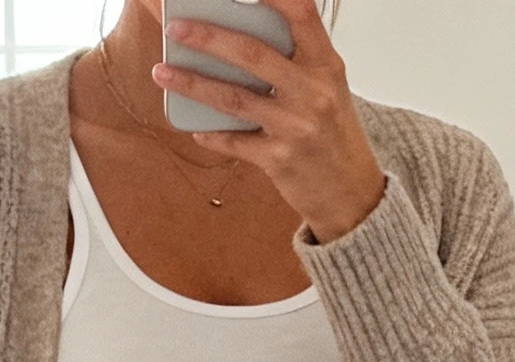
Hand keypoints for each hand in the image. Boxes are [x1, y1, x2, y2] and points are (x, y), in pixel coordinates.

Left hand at [153, 0, 385, 244]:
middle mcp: (312, 91)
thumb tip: (240, 37)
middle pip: (252, 54)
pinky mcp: (280, 159)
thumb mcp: (327, 86)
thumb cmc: (333, 132)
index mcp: (325, 64)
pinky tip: (194, 128)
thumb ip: (296, 59)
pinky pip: (235, 142)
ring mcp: (295, 126)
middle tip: (176, 28)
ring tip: (163, 72)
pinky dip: (211, 134)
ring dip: (193, 84)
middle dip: (208, 37)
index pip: (300, 13)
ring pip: (235, 99)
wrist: (351, 191)